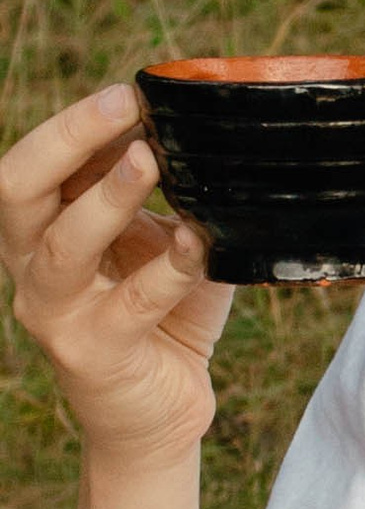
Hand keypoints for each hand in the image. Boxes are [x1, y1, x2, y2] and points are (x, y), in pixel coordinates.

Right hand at [0, 85, 233, 471]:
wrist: (160, 415)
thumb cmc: (165, 316)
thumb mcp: (162, 242)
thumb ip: (170, 196)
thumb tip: (199, 132)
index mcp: (41, 230)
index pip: (34, 164)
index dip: (74, 124)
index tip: (128, 93)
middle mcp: (32, 267)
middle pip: (17, 189)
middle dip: (68, 138)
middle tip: (123, 106)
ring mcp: (54, 313)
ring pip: (63, 244)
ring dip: (108, 197)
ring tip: (151, 160)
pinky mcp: (92, 354)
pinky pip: (132, 302)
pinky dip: (170, 267)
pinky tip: (201, 241)